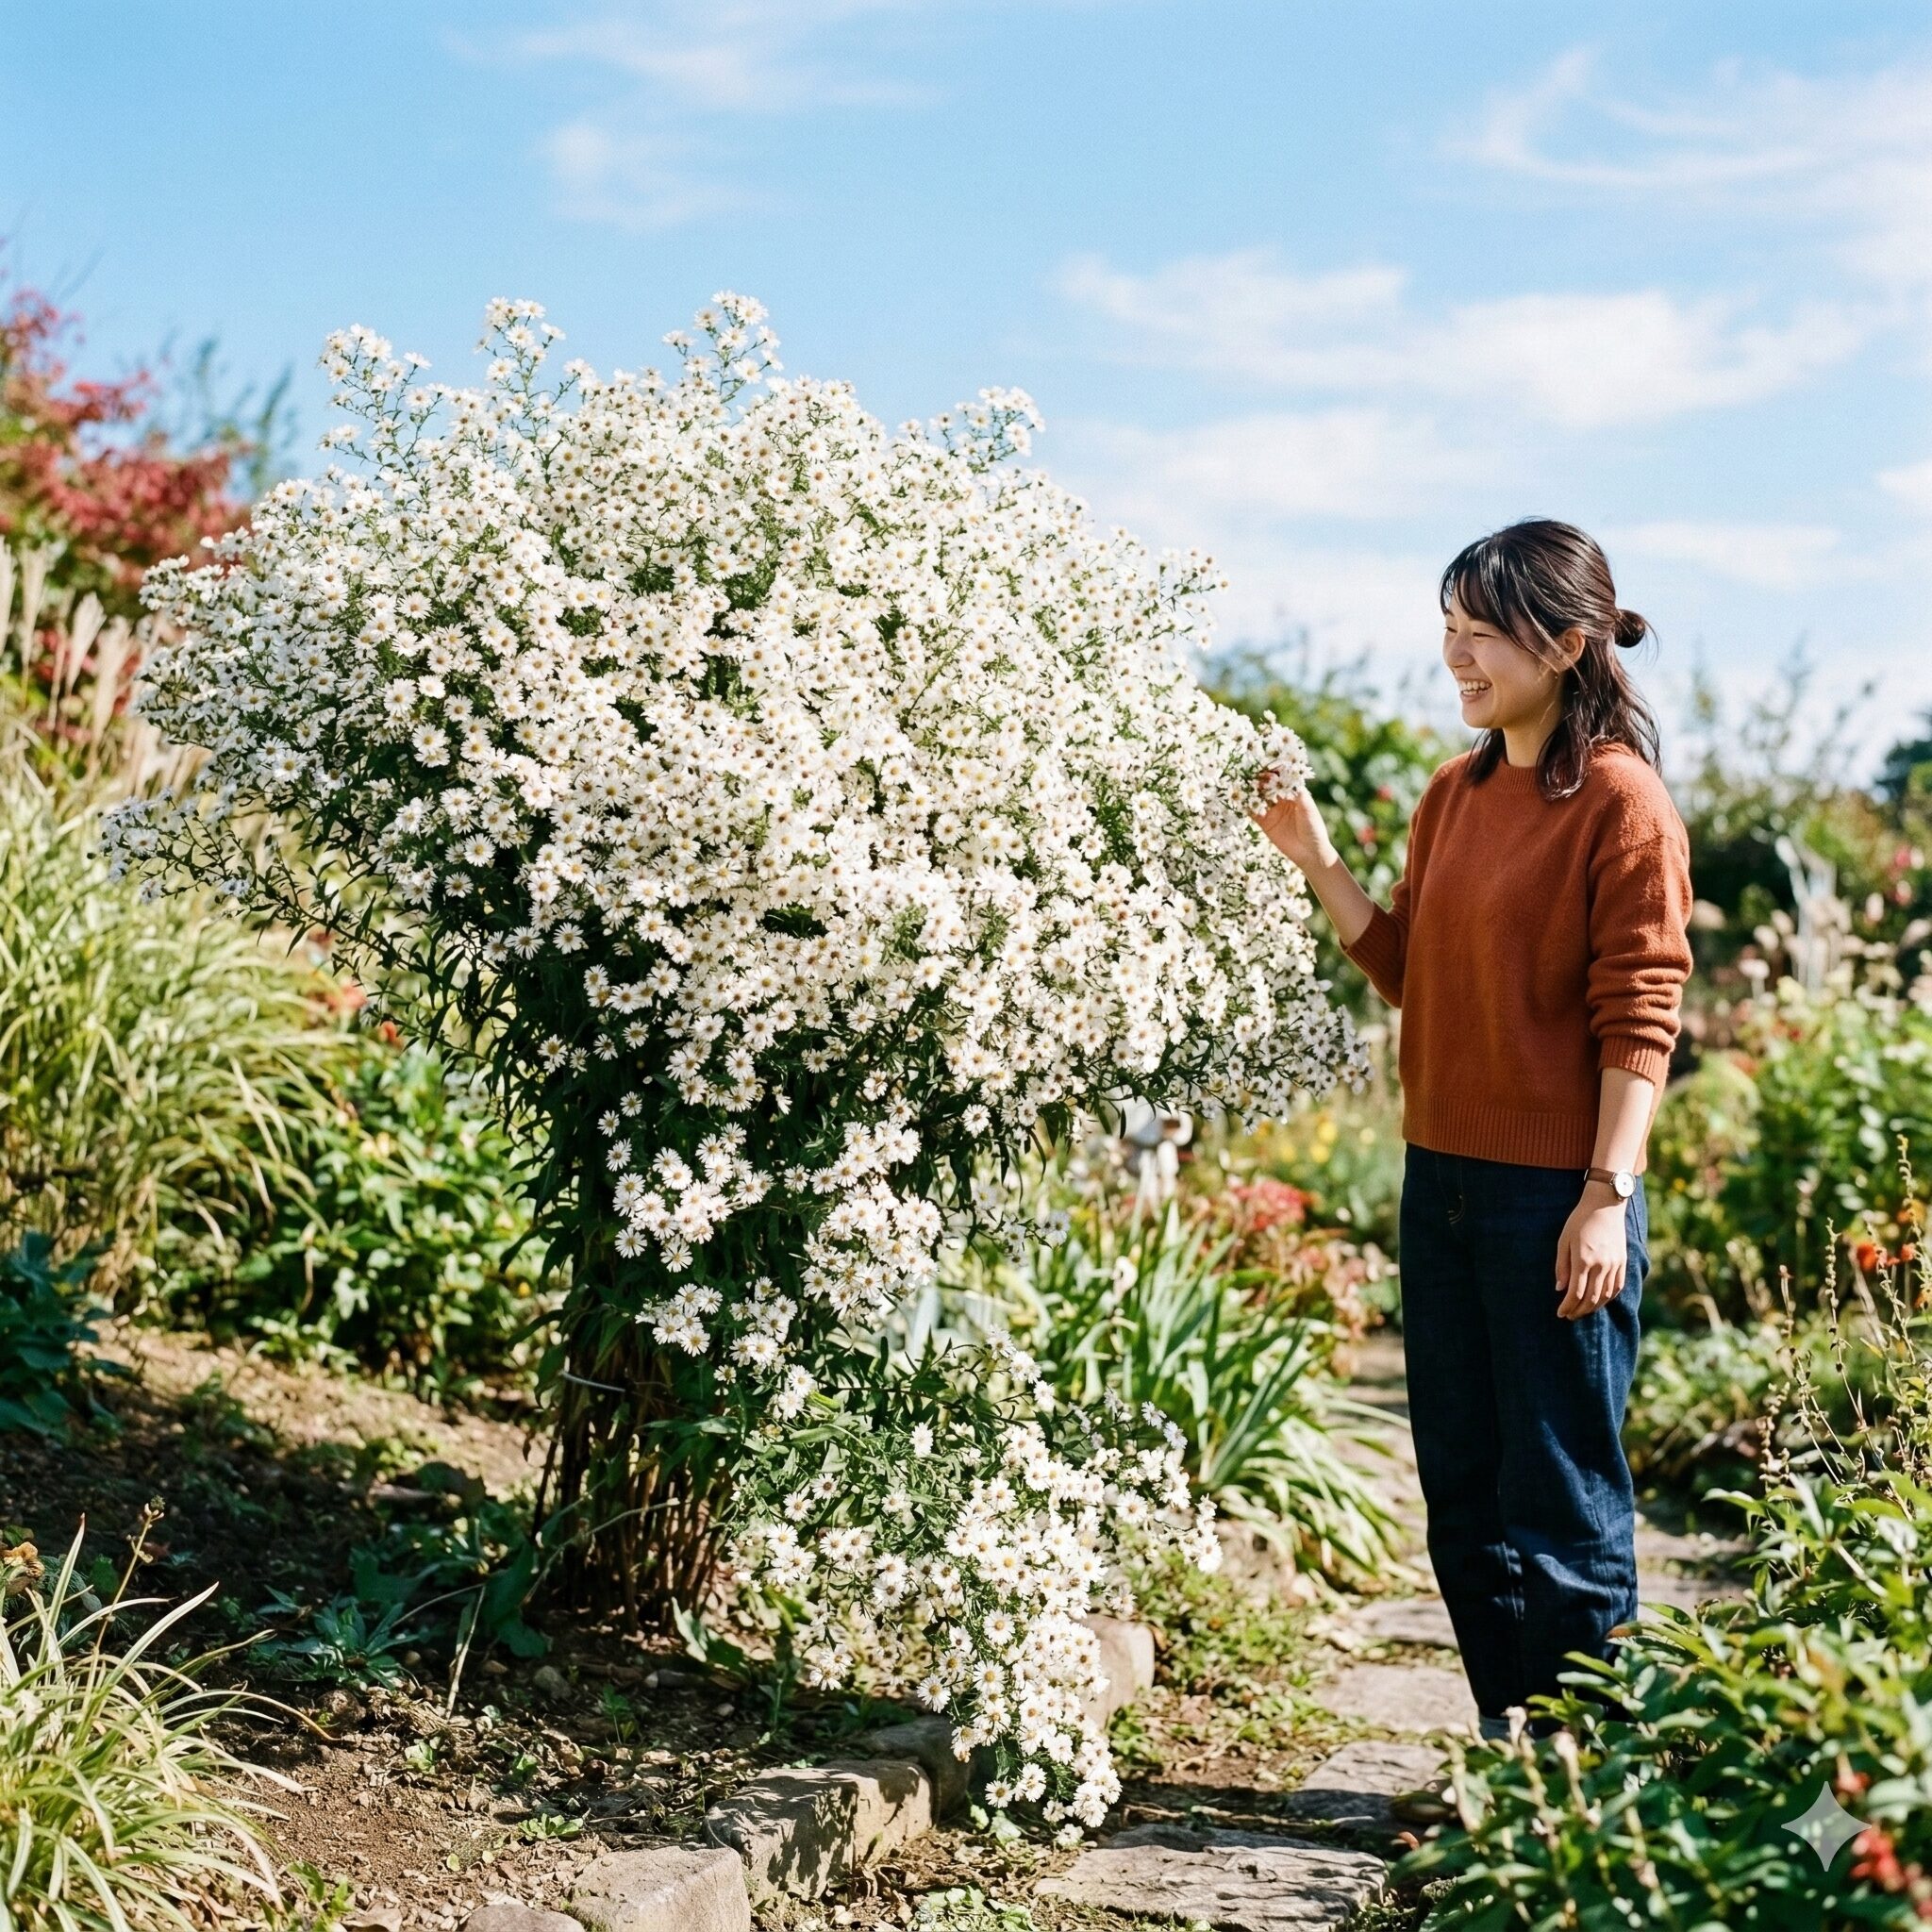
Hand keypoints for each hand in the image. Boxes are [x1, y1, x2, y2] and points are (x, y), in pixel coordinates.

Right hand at [1252, 777, 1337, 873]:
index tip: (1268, 769)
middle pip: (1268, 786)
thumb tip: (1291, 779)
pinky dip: (1246, 807)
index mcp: (1294, 793)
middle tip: (1253, 777)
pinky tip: (1240, 802)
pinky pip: (1253, 813)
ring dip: (1251, 792)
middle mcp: (1282, 800)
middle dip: (1260, 781)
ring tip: (1244, 787)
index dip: (1275, 773)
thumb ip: (1299, 795)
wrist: (1309, 852)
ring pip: (1259, 798)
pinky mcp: (1265, 823)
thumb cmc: (1314, 828)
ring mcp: (1272, 810)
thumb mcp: (1308, 810)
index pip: (1282, 779)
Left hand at [1555, 1188, 1628, 1319]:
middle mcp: (1601, 1265)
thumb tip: (1560, 1289)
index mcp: (1584, 1260)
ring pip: (1605, 1296)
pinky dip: (1608, 1298)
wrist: (1605, 1205)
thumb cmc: (1579, 1221)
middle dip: (1579, 1311)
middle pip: (1591, 1299)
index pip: (1576, 1293)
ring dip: (1594, 1308)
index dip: (1567, 1306)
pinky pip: (1617, 1287)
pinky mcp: (1623, 1262)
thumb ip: (1562, 1266)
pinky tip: (1600, 1301)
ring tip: (1582, 1311)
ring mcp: (1614, 1265)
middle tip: (1569, 1316)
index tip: (1560, 1313)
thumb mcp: (1564, 1240)